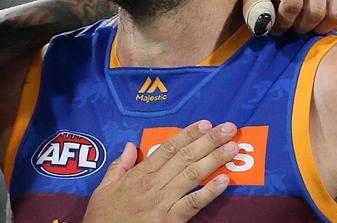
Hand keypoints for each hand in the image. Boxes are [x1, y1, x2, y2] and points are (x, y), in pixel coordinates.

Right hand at [83, 121, 238, 222]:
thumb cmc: (103, 217)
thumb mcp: (104, 188)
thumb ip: (120, 165)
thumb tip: (130, 145)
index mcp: (140, 174)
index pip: (169, 148)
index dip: (188, 134)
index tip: (205, 123)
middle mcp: (154, 185)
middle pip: (185, 157)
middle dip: (209, 140)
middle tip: (229, 128)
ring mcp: (163, 203)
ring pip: (193, 175)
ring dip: (215, 159)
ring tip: (233, 147)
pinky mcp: (170, 222)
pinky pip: (193, 204)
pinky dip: (210, 191)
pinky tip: (225, 180)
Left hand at [244, 0, 336, 35]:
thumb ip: (254, 8)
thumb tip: (265, 23)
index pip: (292, 4)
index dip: (283, 23)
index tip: (275, 28)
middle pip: (316, 12)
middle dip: (300, 27)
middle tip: (290, 28)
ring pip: (336, 15)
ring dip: (318, 28)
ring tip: (303, 25)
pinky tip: (320, 23)